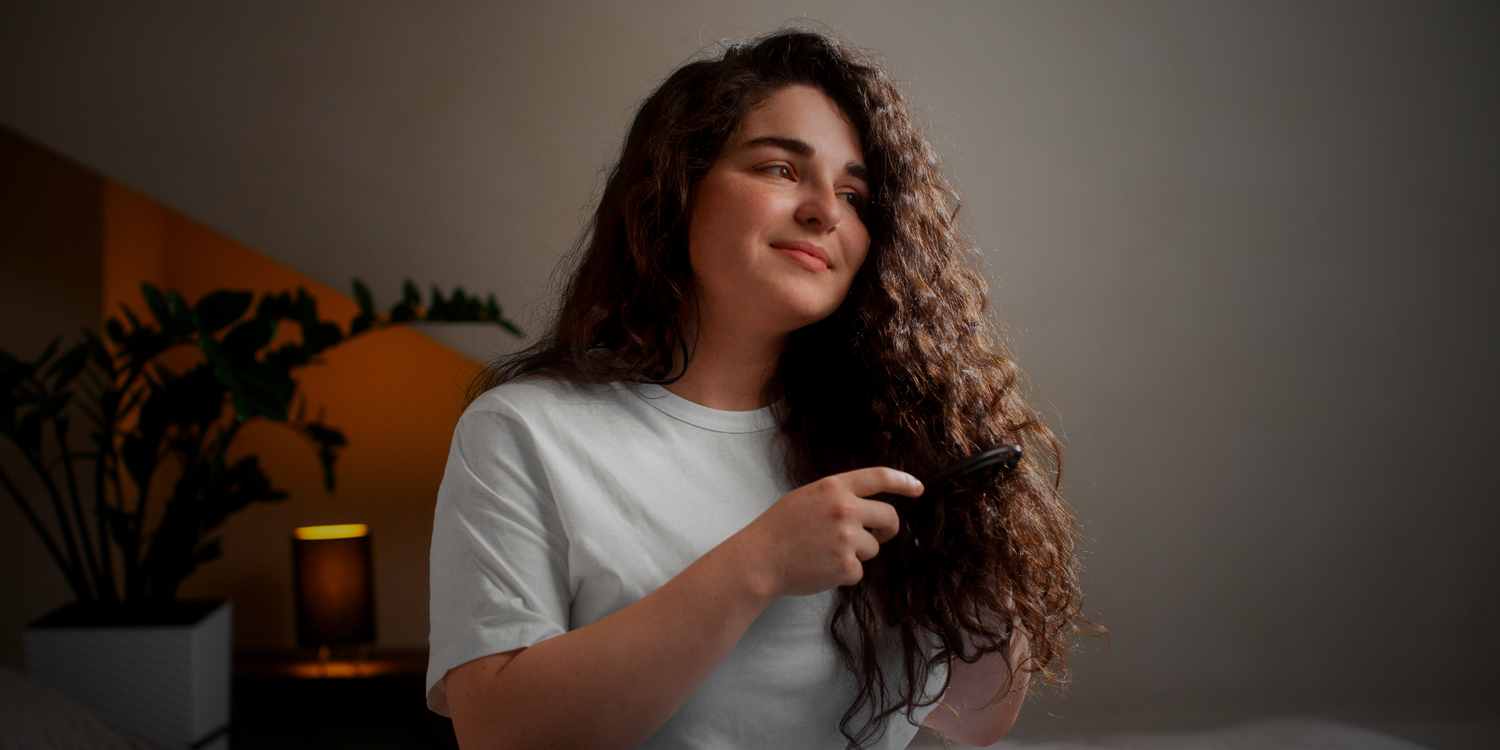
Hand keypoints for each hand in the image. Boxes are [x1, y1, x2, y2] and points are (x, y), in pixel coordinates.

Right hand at [732, 467, 922, 598]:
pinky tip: (821, 568)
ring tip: (826, 554)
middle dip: (887, 530)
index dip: (904, 482)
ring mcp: (847, 538)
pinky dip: (844, 573)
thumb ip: (837, 496)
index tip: (918, 488)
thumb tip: (869, 506)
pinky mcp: (846, 566)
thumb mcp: (807, 497)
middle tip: (879, 536)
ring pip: (873, 548)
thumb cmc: (779, 529)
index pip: (879, 477)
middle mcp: (845, 509)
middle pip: (889, 517)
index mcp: (834, 487)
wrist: (759, 560)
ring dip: (857, 554)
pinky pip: (859, 570)